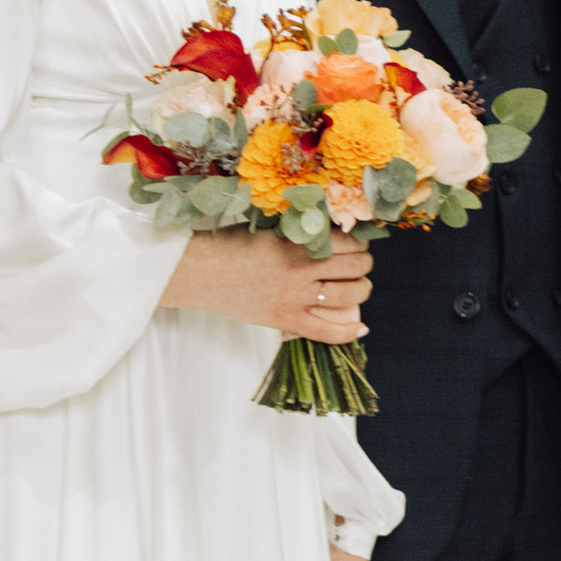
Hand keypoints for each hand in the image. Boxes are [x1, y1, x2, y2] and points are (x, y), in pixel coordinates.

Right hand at [162, 228, 372, 341]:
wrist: (197, 272)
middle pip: (357, 266)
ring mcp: (296, 297)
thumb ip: (300, 230)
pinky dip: (349, 332)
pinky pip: (328, 332)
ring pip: (351, 295)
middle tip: (356, 262)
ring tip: (356, 285)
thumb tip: (331, 230)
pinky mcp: (286, 320)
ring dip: (361, 288)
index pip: (351, 241)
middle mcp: (303, 269)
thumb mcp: (269, 227)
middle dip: (363, 263)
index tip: (355, 242)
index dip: (359, 241)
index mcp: (299, 241)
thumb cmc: (228, 244)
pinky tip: (360, 327)